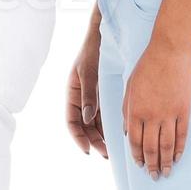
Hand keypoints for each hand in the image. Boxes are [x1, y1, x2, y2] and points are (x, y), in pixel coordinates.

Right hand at [65, 19, 106, 157]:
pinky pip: (104, 116)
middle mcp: (80, 99)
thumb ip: (88, 95)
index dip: (78, 137)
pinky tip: (118, 136)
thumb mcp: (89, 72)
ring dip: (102, 137)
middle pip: (84, 127)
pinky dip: (108, 127)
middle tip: (106, 154)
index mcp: (72, 93)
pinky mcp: (102, 96)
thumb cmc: (92, 51)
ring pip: (94, 124)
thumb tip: (88, 118)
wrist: (102, 36)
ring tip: (113, 150)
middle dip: (93, 141)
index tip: (87, 150)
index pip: (71, 122)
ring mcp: (91, 98)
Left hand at [122, 45, 190, 178]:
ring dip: (166, 162)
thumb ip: (127, 111)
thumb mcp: (129, 88)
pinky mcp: (184, 110)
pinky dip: (180, 149)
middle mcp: (152, 115)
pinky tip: (178, 157)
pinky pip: (182, 135)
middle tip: (154, 175)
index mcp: (135, 110)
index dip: (137, 155)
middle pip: (151, 147)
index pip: (135, 141)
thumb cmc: (147, 67)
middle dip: (152, 164)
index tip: (140, 164)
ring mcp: (169, 114)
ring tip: (167, 172)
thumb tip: (127, 132)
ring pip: (167, 145)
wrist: (169, 52)